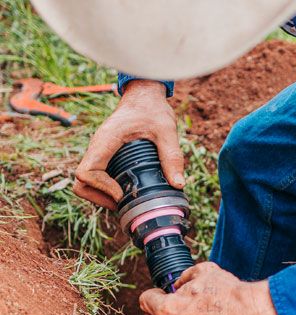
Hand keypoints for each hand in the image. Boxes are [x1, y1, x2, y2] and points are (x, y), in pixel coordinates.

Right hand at [73, 80, 184, 208]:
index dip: (101, 188)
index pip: (86, 172)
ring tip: (126, 199)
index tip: (122, 193)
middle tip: (123, 202)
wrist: (143, 96)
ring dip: (101, 197)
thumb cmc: (152, 108)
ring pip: (85, 184)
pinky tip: (126, 190)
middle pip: (81, 183)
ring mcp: (98, 153)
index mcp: (105, 141)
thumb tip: (179, 185)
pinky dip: (105, 190)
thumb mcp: (166, 130)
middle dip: (99, 198)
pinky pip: (96, 178)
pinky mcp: (103, 157)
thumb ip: (172, 155)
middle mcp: (96, 148)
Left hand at [139, 262, 284, 314]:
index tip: (163, 293)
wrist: (252, 314)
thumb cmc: (228, 292)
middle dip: (157, 313)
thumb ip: (184, 277)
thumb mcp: (202, 271)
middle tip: (172, 308)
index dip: (154, 293)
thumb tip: (179, 284)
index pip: (145, 300)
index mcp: (167, 308)